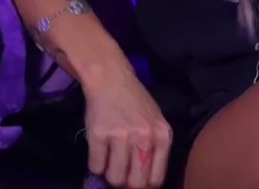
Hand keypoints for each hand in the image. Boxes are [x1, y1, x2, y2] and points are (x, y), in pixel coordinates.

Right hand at [81, 68, 171, 188]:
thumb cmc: (136, 103)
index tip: (135, 181)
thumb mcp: (156, 123)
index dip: (143, 185)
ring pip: (115, 178)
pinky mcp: (99, 135)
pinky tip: (100, 151)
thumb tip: (145, 183)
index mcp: (163, 136)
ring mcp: (121, 136)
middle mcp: (145, 137)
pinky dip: (96, 165)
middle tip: (121, 174)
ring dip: (110, 174)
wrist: (111, 80)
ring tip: (110, 161)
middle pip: (136, 183)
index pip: (155, 179)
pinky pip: (96, 167)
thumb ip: (154, 150)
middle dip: (126, 184)